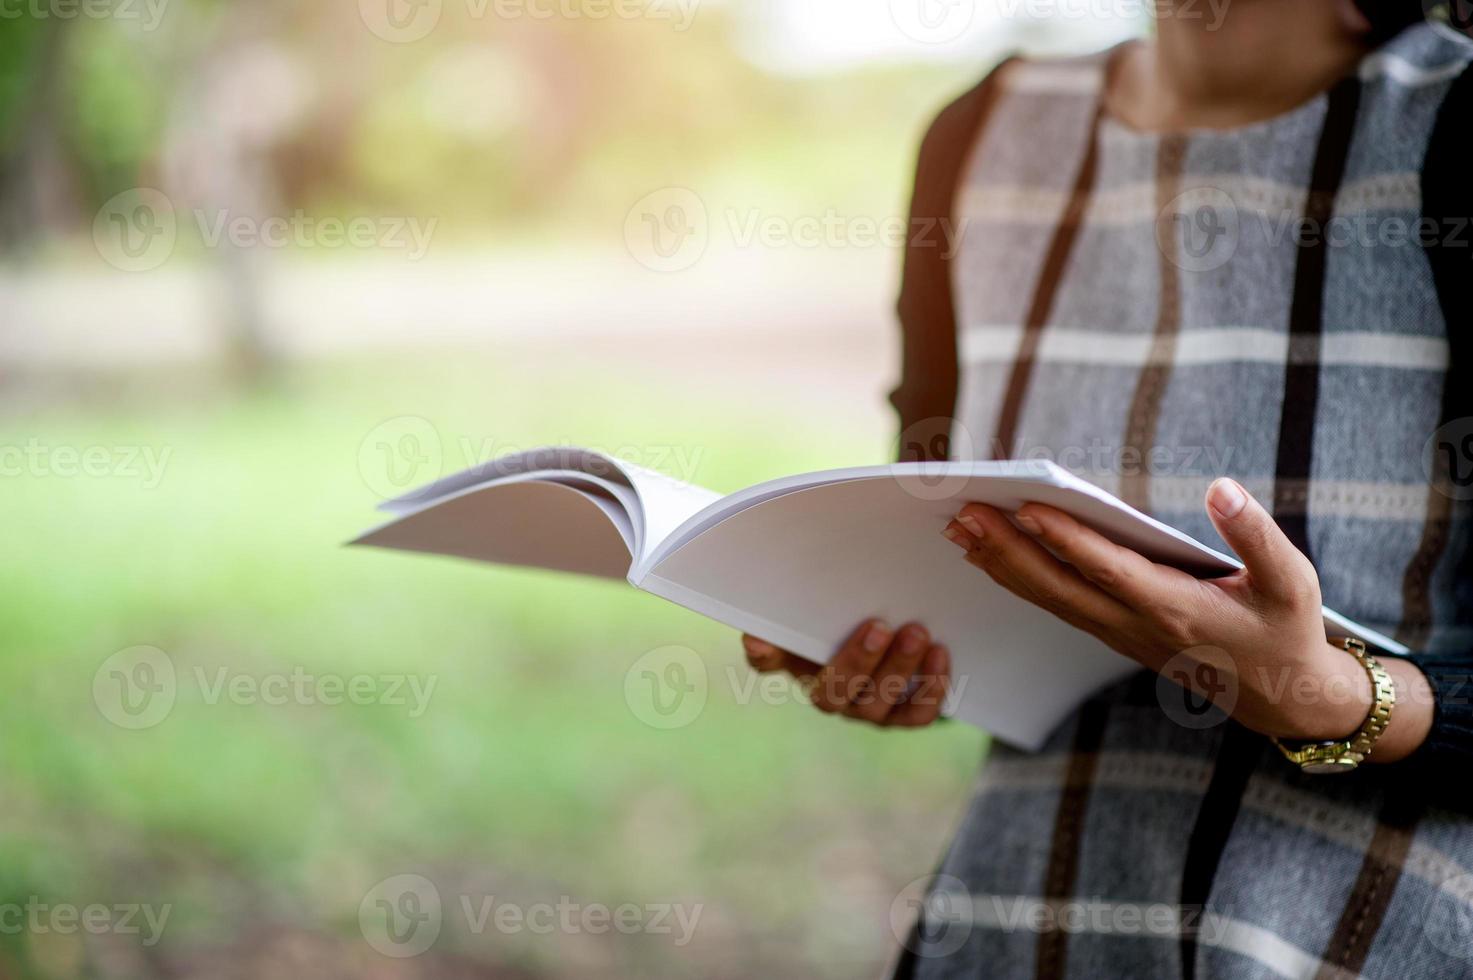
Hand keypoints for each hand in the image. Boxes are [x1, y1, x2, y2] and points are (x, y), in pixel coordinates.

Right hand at [741, 620, 950, 727]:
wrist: (896, 639)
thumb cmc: (847, 623)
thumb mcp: (820, 614)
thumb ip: (791, 618)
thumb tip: (755, 640)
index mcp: (799, 664)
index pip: (768, 662)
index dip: (765, 654)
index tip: (763, 637)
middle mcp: (830, 696)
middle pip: (835, 690)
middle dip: (858, 659)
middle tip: (879, 625)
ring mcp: (868, 710)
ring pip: (880, 703)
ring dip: (900, 669)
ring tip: (918, 633)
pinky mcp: (903, 715)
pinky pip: (917, 714)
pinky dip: (931, 688)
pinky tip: (940, 654)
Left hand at [943, 478, 1431, 760]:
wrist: (1280, 696)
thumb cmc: (1286, 629)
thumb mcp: (1292, 581)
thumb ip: (1256, 535)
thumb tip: (1222, 489)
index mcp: (1178, 608)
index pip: (1111, 570)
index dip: (1069, 540)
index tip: (1029, 508)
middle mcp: (1137, 624)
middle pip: (1060, 587)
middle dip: (1009, 550)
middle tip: (964, 513)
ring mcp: (1119, 632)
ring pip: (1050, 598)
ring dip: (1002, 564)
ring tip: (959, 528)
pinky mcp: (1113, 632)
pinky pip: (1056, 603)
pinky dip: (1019, 578)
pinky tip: (989, 555)